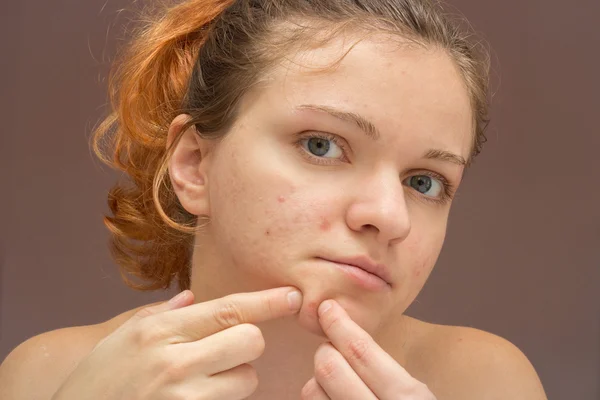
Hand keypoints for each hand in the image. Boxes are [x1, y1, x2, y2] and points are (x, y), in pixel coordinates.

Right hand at [51, 287, 302, 399]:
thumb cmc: (97, 381)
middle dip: (245, 345)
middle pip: (250, 341)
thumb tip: (195, 299)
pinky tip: (197, 398)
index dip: (266, 302)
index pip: (228, 309)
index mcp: (160, 331)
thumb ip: (163, 314)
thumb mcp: (122, 337)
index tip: (293, 297)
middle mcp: (174, 362)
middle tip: (223, 353)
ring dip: (236, 378)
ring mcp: (184, 398)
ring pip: (247, 379)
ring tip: (202, 383)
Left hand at [301, 300, 436, 399]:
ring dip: (317, 382)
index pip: (362, 352)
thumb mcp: (415, 397)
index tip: (327, 309)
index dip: (340, 324)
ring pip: (312, 391)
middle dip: (326, 352)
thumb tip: (346, 340)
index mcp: (408, 399)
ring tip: (335, 386)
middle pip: (328, 367)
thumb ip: (385, 375)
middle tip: (332, 351)